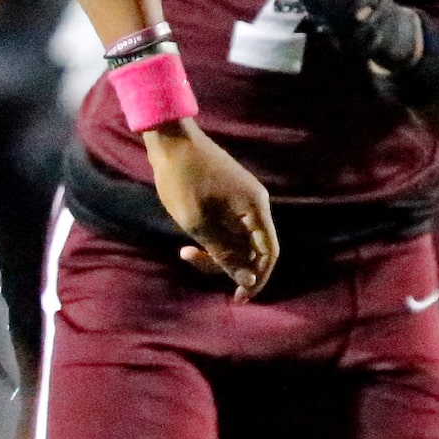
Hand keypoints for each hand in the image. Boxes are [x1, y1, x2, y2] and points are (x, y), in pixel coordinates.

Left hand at [142, 121, 278, 297]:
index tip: (238, 298)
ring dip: (215, 251)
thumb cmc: (183, 180)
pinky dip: (212, 238)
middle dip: (226, 263)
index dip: (257, 278)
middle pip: (252, 248)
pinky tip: (189, 239)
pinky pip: (228, 227)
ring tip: (185, 250)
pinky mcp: (228, 196)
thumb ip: (224, 253)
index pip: (268, 253)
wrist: (170, 140)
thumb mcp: (198, 223)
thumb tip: (247, 279)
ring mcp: (242, 199)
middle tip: (191, 259)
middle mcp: (255, 203)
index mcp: (255, 208)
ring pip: (238, 239)